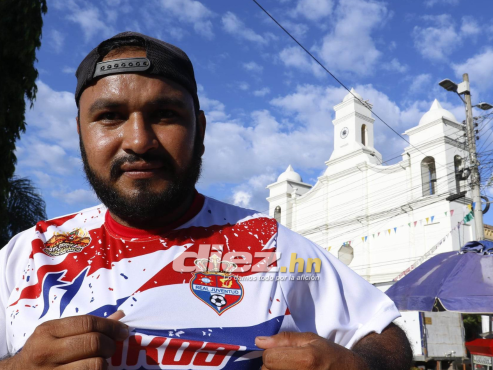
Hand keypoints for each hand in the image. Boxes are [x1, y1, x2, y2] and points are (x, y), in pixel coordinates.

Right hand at [3, 311, 127, 369]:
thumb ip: (87, 325)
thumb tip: (120, 316)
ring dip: (105, 364)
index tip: (123, 331)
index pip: (88, 323)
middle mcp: (46, 351)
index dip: (111, 326)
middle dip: (110, 345)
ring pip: (95, 365)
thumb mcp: (57, 333)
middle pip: (94, 343)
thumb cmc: (43, 351)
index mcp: (48, 331)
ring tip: (101, 362)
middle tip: (112, 348)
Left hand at [255, 332, 368, 369]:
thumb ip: (284, 340)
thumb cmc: (331, 355)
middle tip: (288, 362)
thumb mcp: (311, 339)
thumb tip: (259, 341)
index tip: (281, 351)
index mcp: (306, 359)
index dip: (271, 352)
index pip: (268, 358)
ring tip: (291, 369)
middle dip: (273, 365)